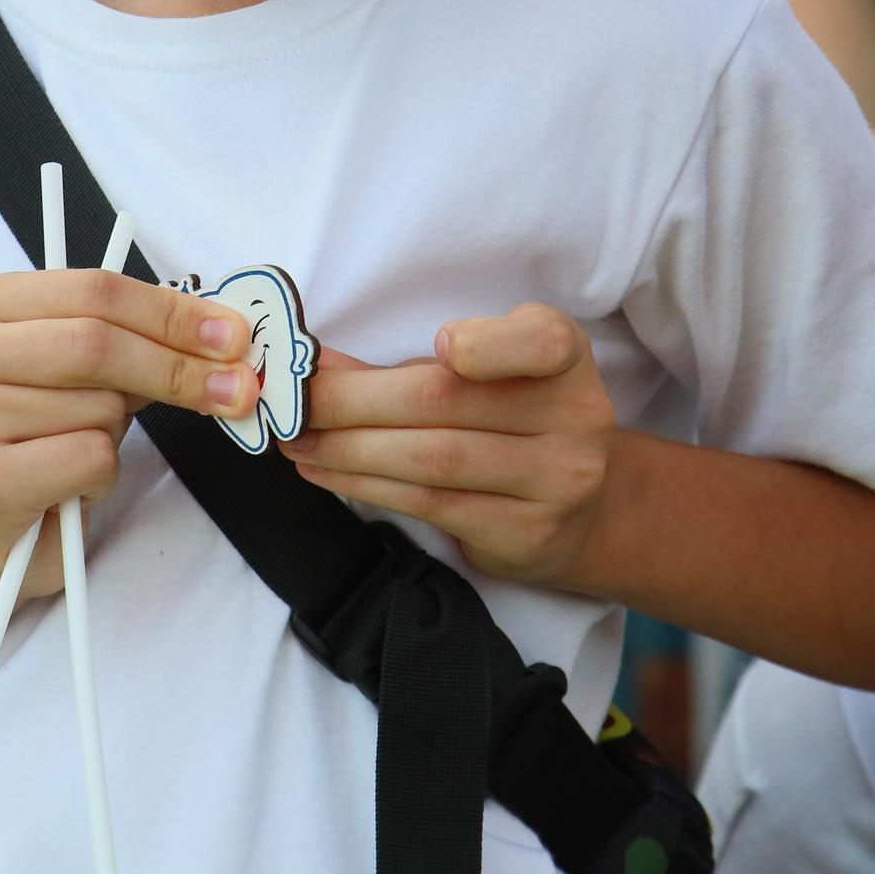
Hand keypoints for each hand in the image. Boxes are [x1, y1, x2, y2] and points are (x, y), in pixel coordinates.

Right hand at [0, 270, 255, 608]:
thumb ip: (129, 341)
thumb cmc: (35, 443)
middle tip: (237, 389)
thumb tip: (220, 338)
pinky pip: (90, 459)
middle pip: (98, 342)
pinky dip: (101, 477)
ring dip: (116, 435)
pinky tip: (68, 487)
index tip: (232, 335)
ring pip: (99, 407)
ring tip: (78, 454)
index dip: (173, 312)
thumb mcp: (74, 373)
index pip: (96, 289)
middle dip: (178, 368)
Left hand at [279, 303, 613, 584]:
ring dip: (347, 449)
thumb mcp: (482, 376)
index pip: (543, 341)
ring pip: (431, 460)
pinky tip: (326, 471)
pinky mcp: (525, 532)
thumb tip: (314, 364)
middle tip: (294, 401)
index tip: (441, 344)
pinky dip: (365, 485)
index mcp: (566, 358)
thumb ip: (410, 367)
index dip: (490, 344)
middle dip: (353, 400)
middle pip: (447, 401)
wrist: (579, 511)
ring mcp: (556, 481)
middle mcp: (574, 417)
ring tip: (297, 439)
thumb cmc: (511, 420)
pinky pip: (429, 504)